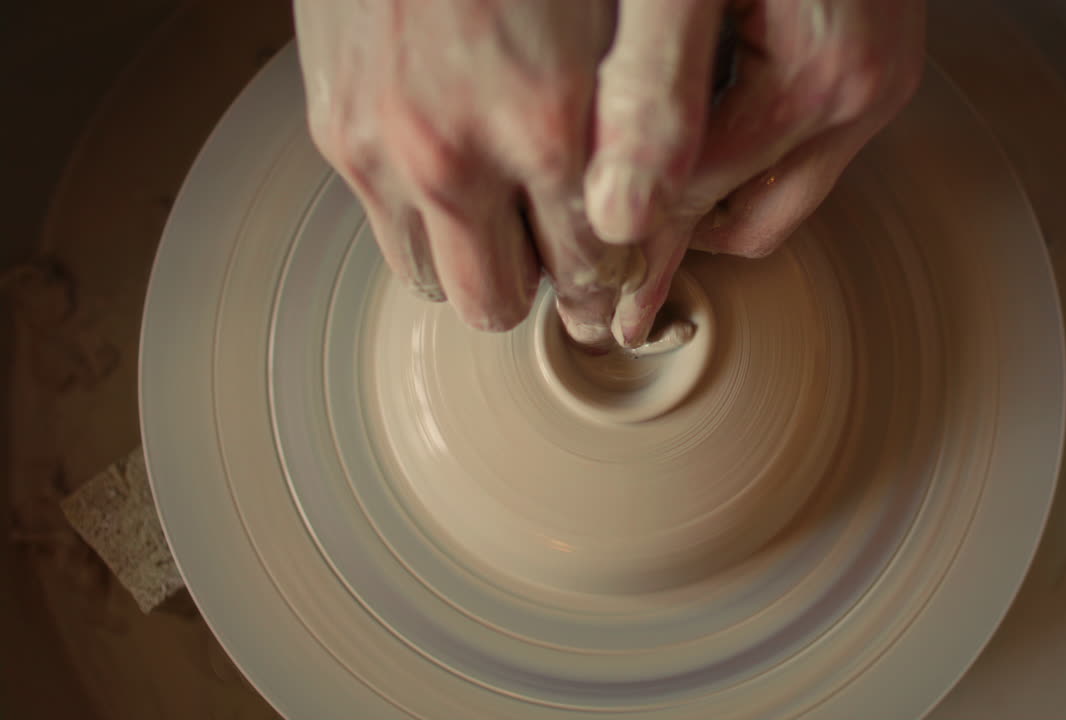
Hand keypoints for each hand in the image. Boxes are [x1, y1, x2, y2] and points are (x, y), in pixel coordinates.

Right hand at [294, 0, 635, 343]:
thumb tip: (650, 196)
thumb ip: (642, 107)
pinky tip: (458, 168)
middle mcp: (452, 155)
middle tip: (564, 255)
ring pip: (432, 281)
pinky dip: (425, 218)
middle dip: (541, 289)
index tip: (617, 274)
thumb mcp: (630, 0)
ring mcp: (377, 147)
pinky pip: (384, 227)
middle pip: (497, 303)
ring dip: (476, 262)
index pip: (589, 267)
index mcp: (544, 121)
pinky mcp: (330, 127)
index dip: (611, 280)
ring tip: (508, 214)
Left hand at [585, 0, 925, 346]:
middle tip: (623, 265)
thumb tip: (620, 216)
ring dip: (717, 188)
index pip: (700, 198)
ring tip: (646, 185)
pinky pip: (805, 129)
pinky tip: (696, 113)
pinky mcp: (876, 45)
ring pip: (787, 180)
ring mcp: (882, 69)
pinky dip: (745, 140)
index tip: (610, 313)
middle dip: (686, 240)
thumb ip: (653, 88)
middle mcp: (867, 87)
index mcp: (820, 81)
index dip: (641, 251)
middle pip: (761, 216)